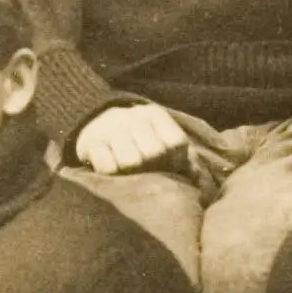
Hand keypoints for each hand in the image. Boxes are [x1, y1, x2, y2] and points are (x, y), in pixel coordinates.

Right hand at [74, 102, 188, 174]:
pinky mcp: (91, 143)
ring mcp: (110, 128)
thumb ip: (181, 155)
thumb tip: (200, 178)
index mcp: (155, 114)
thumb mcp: (159, 136)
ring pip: (129, 162)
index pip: (176, 143)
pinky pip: (107, 168)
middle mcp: (133, 117)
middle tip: (143, 166)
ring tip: (126, 168)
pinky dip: (110, 173)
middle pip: (153, 153)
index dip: (174, 158)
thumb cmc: (137, 138)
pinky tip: (110, 166)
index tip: (166, 161)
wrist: (95, 121)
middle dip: (150, 165)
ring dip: (129, 171)